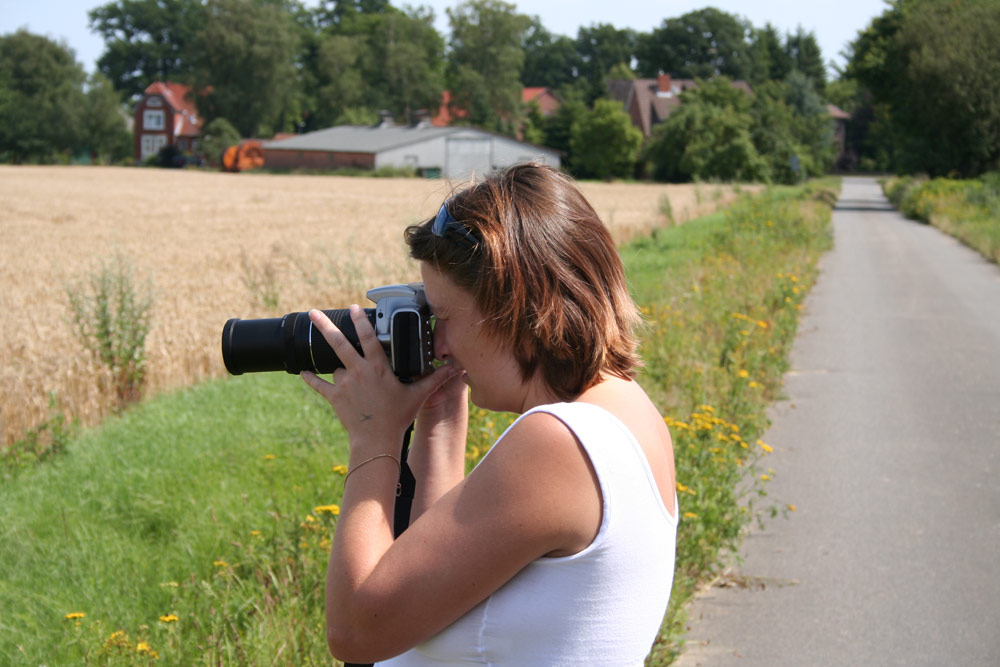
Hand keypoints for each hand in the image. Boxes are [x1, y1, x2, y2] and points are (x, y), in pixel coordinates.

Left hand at [301, 306, 460, 449]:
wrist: (376, 440)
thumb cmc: (398, 418)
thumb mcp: (418, 396)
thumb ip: (435, 379)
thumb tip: (457, 369)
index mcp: (378, 368)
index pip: (370, 338)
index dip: (361, 321)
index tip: (354, 308)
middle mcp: (358, 372)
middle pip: (339, 343)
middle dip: (325, 325)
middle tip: (315, 312)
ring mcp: (344, 384)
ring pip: (336, 366)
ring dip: (338, 366)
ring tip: (345, 373)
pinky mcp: (334, 397)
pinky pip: (319, 384)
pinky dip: (311, 378)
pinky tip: (301, 371)